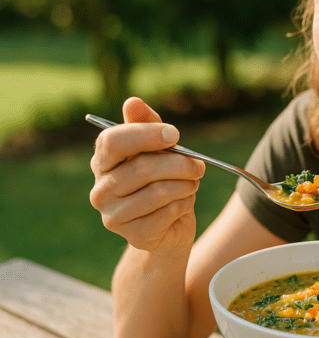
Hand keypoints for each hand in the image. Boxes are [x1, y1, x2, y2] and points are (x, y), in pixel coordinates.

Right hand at [89, 97, 204, 256]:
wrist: (170, 227)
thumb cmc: (163, 181)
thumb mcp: (159, 150)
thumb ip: (147, 125)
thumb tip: (132, 102)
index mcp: (103, 162)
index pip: (113, 141)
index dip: (146, 135)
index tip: (175, 135)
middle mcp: (101, 189)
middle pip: (142, 168)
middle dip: (179, 164)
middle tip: (198, 166)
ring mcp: (113, 215)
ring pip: (158, 192)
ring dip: (185, 186)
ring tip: (192, 184)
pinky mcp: (132, 235)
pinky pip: (167, 213)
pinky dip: (184, 205)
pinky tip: (183, 205)